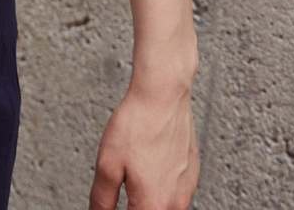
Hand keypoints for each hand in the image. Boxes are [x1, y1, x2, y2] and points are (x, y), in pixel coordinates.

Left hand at [88, 80, 199, 209]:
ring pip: (166, 209)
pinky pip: (176, 195)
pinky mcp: (192, 174)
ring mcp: (186, 189)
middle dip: (135, 207)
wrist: (162, 95)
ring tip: (134, 183)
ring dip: (148, 202)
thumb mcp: (107, 165)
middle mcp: (174, 203)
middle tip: (124, 193)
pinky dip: (161, 191)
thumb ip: (102, 199)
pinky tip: (149, 173)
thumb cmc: (137, 124)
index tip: (110, 207)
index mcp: (152, 206)